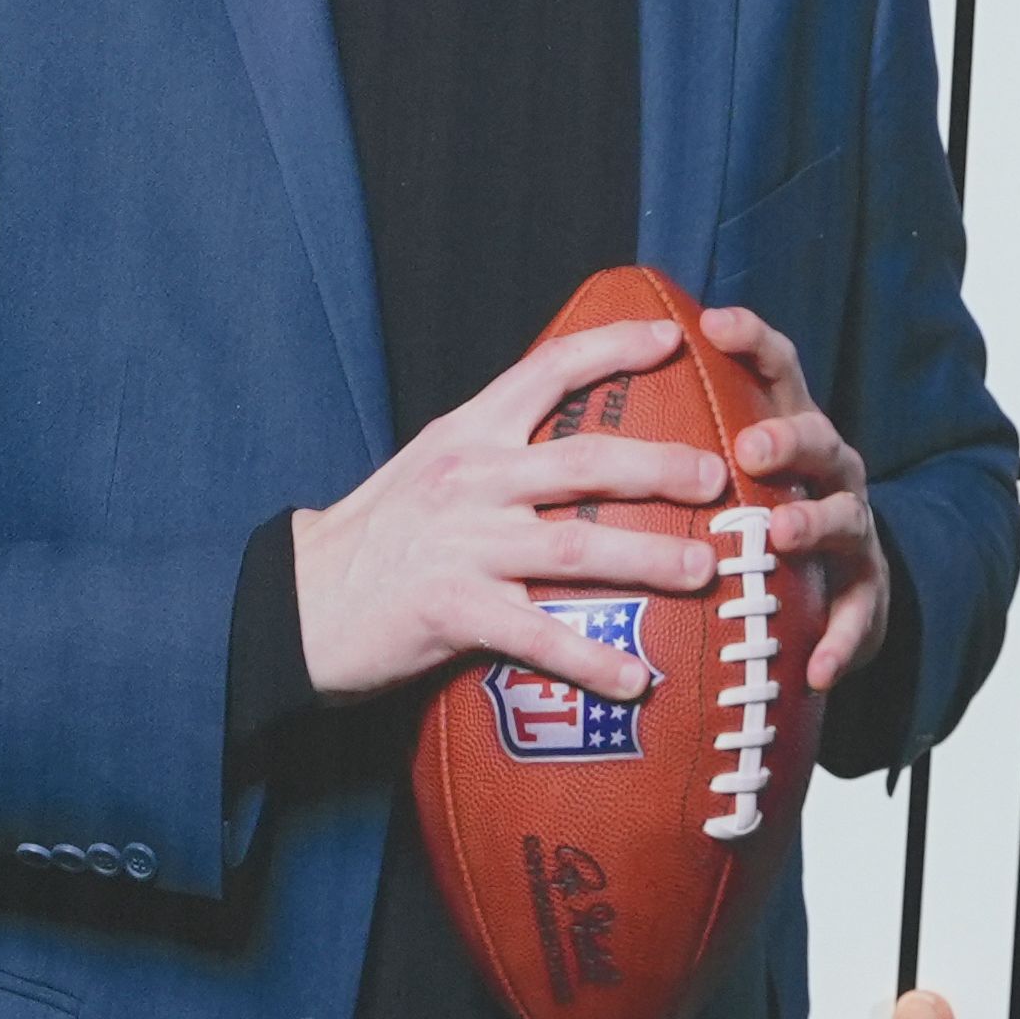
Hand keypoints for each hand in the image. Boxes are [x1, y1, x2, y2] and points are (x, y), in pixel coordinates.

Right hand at [288, 314, 731, 703]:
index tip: (670, 338)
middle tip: (717, 476)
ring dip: (647, 559)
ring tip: (703, 569)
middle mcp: (470, 479)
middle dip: (659, 467)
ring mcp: (462, 545)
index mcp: (468, 432)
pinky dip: (590, 658)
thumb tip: (586, 445)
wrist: (302, 600)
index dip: (611, 348)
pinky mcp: (454, 610)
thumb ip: (502, 448)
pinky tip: (635, 679)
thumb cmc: (382, 536)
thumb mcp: (436, 466)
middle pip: (582, 462)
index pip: (547, 370)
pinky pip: (536, 637)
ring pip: (574, 547)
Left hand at [698, 304, 888, 689]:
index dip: (750, 340)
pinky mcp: (866, 594)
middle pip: (818, 437)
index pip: (774, 370)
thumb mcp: (723, 474)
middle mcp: (827, 471)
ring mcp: (852, 530)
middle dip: (788, 438)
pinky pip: (858, 617)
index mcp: (786, 431)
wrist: (834, 592)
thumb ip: (673, 443)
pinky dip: (840, 641)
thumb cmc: (755, 520)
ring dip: (813, 522)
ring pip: (844, 517)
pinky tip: (818, 669)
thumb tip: (577, 393)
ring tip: (780, 536)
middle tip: (751, 447)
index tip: (711, 323)